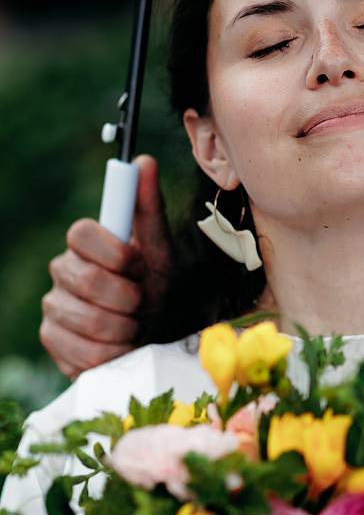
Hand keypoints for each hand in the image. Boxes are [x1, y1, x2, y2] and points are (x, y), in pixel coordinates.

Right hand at [41, 155, 171, 377]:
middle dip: (126, 297)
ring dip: (123, 328)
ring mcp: (53, 307)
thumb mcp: (159, 250)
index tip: (137, 266)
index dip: (113, 253)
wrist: (152, 335)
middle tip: (141, 302)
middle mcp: (62, 271)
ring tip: (133, 326)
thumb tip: (143, 161)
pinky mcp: (52, 341)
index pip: (80, 233)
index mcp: (85, 243)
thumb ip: (149, 208)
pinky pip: (81, 351)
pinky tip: (119, 348)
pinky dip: (111, 353)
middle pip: (85, 279)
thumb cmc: (154, 287)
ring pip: (87, 319)